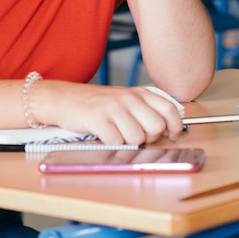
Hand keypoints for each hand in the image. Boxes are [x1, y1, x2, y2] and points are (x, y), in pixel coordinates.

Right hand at [53, 83, 184, 144]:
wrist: (63, 99)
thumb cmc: (95, 103)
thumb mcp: (123, 100)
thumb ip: (144, 111)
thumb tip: (168, 131)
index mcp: (137, 93)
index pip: (169, 109)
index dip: (175, 126)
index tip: (170, 135)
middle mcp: (127, 98)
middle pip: (156, 127)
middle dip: (149, 138)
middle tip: (135, 135)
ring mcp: (113, 107)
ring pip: (137, 138)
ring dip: (128, 142)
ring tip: (116, 133)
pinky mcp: (98, 119)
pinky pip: (117, 142)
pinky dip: (112, 144)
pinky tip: (104, 135)